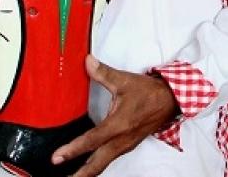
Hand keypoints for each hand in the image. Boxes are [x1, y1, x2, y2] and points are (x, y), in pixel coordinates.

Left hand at [53, 55, 179, 175]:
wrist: (171, 101)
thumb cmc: (149, 92)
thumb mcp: (125, 81)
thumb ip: (103, 73)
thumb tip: (87, 61)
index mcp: (119, 124)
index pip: (91, 140)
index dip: (72, 150)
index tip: (56, 158)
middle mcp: (121, 140)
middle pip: (96, 165)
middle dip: (79, 175)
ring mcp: (125, 145)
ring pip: (102, 164)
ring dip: (87, 172)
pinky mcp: (127, 146)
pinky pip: (109, 160)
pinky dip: (96, 166)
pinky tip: (86, 165)